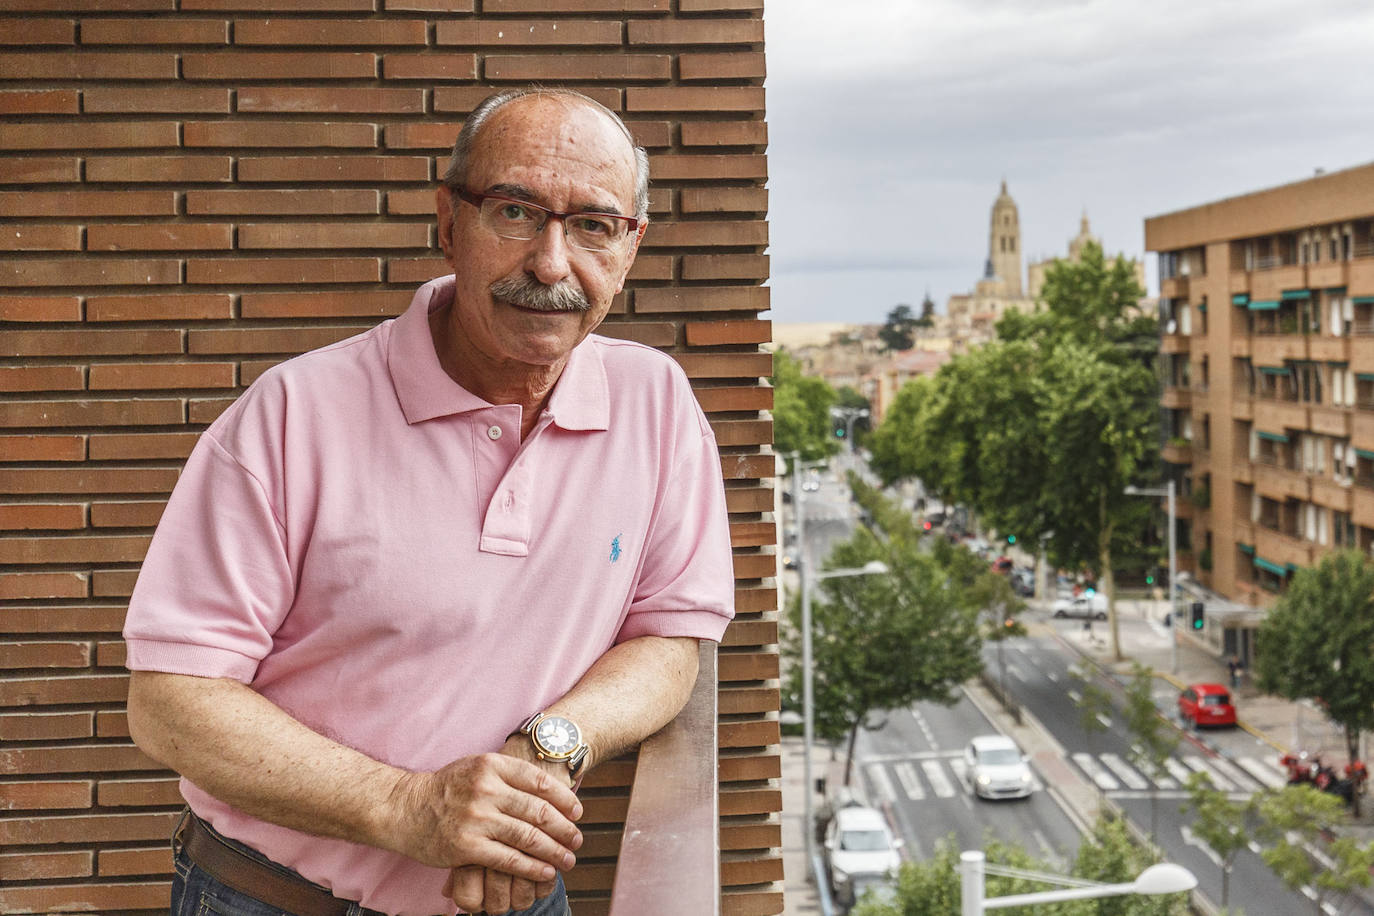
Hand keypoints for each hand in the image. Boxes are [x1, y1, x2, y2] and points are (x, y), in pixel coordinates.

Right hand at [439, 735, 578, 912]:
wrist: (404, 809)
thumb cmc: (447, 788)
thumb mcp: (476, 766)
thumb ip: (509, 774)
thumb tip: (551, 786)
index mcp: (491, 765)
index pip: (539, 781)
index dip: (564, 798)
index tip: (578, 812)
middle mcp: (485, 789)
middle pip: (538, 810)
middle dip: (564, 829)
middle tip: (577, 839)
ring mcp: (476, 818)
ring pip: (527, 837)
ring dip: (554, 851)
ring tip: (568, 860)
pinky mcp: (467, 847)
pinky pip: (509, 859)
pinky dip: (531, 868)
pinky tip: (545, 872)